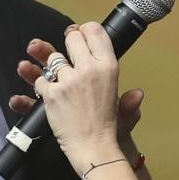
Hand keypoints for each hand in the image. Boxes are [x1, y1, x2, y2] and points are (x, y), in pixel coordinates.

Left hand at [12, 35, 143, 153]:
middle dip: (68, 43)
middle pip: (72, 38)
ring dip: (52, 65)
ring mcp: (68, 80)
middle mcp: (89, 68)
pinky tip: (49, 92)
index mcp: (108, 67)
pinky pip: (40, 79)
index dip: (85, 31)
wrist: (93, 149)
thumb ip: (130, 101)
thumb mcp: (124, 110)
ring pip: (53, 58)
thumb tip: (138, 93)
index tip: (80, 34)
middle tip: (68, 53)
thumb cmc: (108, 129)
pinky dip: (42, 86)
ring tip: (57, 75)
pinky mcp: (51, 92)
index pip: (95, 32)